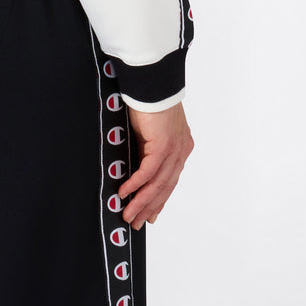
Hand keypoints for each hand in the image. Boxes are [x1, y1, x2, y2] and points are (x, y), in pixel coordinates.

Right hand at [118, 100, 193, 228]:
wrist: (153, 83)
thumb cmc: (149, 100)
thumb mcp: (148, 131)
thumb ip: (147, 149)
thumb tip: (136, 167)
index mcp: (181, 146)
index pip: (170, 180)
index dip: (160, 200)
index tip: (151, 215)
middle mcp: (181, 151)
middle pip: (165, 187)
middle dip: (150, 207)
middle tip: (136, 222)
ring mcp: (174, 150)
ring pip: (158, 184)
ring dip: (141, 202)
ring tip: (128, 214)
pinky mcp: (163, 146)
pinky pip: (149, 172)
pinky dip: (136, 184)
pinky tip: (124, 193)